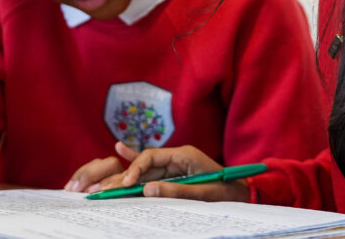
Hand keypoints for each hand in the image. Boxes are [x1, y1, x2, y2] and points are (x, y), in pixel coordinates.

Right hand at [66, 142, 249, 201]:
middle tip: (103, 187)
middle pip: (144, 165)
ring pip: (145, 171)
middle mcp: (177, 157)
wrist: (242, 193)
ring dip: (126, 178)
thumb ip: (175, 190)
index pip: (152, 157)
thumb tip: (147, 189)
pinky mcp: (175, 174)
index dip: (135, 169)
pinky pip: (153, 170)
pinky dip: (137, 165)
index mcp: (185, 155)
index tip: (125, 184)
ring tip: (103, 183)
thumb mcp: (203, 193)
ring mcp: (175, 165)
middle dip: (123, 176)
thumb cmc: (226, 192)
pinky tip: (121, 150)